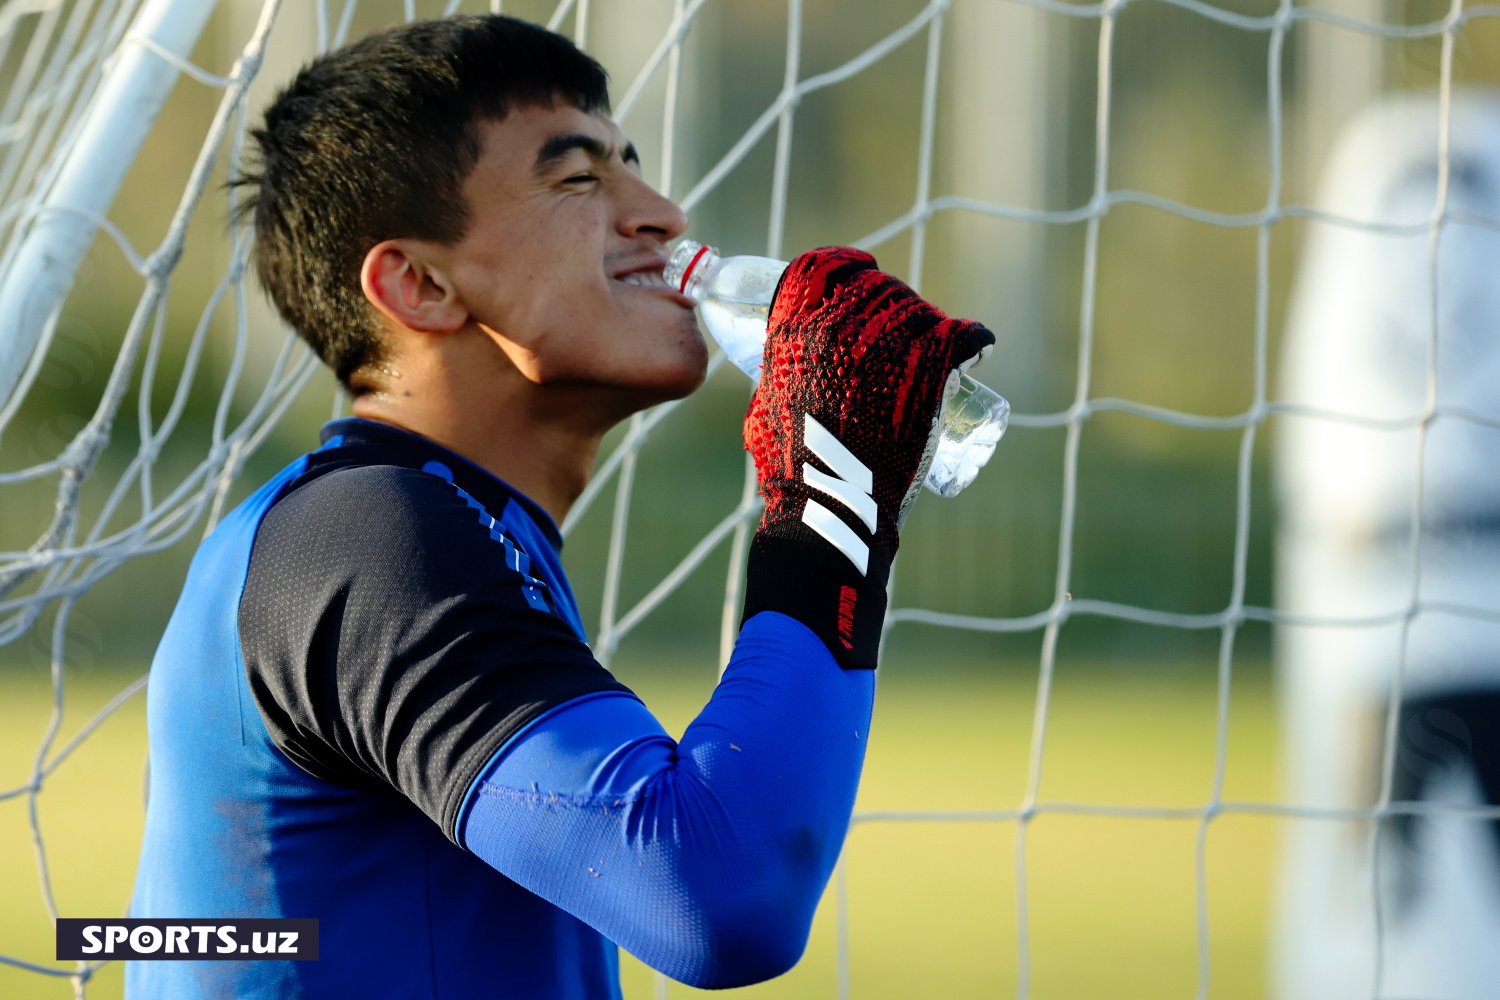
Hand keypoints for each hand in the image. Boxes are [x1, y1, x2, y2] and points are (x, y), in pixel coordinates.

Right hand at [740, 246, 992, 667]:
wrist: (828, 504)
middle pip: (877, 287)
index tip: (860, 276)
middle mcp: (839, 325)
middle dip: (889, 300)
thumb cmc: (789, 467)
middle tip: (899, 328)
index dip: (846, 266)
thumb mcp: (765, 405)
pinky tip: (975, 345)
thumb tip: (783, 367)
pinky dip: (972, 338)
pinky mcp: (927, 371)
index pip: (824, 266)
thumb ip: (776, 375)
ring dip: (926, 322)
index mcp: (795, 329)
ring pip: (917, 309)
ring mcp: (885, 345)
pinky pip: (962, 335)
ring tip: (931, 345)